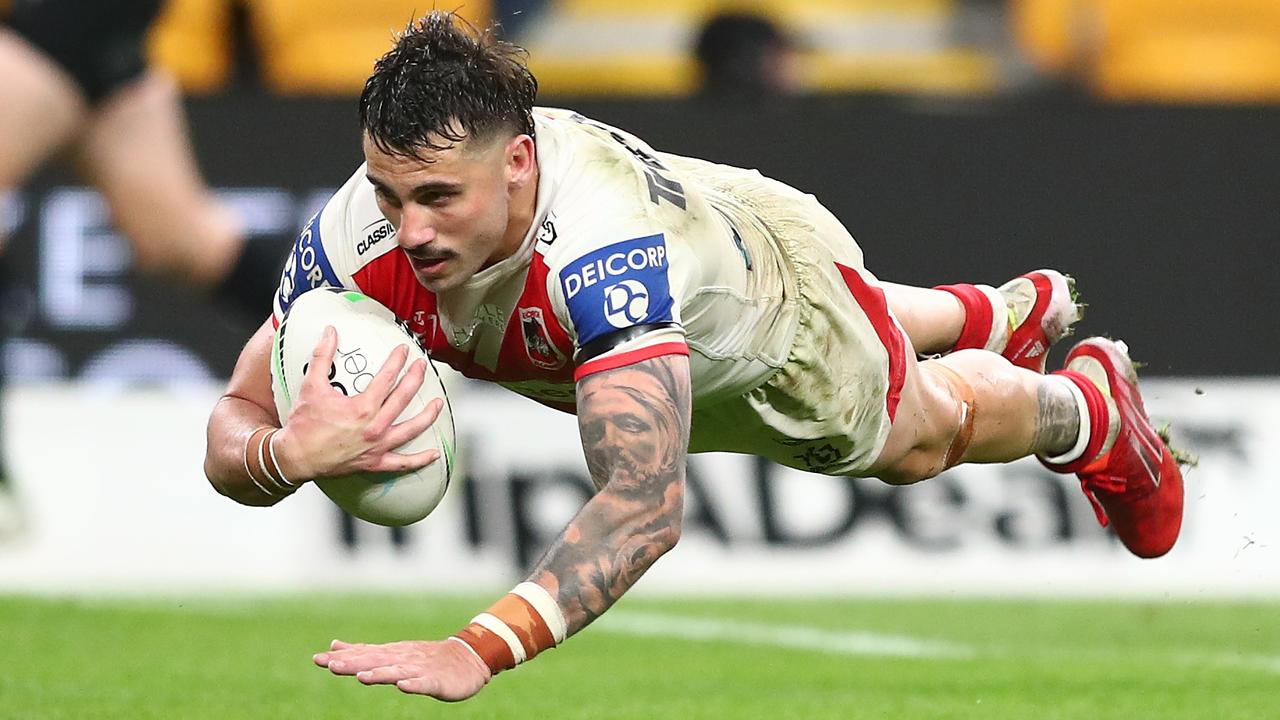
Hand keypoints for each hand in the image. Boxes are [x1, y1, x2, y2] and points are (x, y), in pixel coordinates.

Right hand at [275, 326, 443, 481]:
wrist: (296, 457)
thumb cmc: (304, 424)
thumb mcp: (311, 386)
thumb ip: (322, 357)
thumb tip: (330, 332)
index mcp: (362, 407)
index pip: (387, 378)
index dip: (397, 361)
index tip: (404, 351)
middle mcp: (375, 427)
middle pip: (403, 398)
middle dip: (416, 379)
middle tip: (422, 367)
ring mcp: (377, 446)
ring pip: (411, 429)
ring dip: (428, 416)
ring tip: (438, 404)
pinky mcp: (375, 462)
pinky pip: (402, 463)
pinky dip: (419, 460)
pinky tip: (433, 454)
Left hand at [314, 637, 491, 701]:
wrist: (468, 658)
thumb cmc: (426, 658)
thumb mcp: (392, 653)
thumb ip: (363, 652)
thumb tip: (334, 647)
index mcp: (391, 655)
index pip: (363, 655)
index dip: (342, 658)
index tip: (318, 659)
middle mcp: (402, 660)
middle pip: (375, 662)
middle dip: (354, 664)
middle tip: (331, 666)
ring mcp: (419, 670)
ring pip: (397, 672)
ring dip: (380, 674)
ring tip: (362, 678)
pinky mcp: (436, 681)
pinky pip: (424, 684)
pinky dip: (413, 684)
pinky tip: (402, 686)